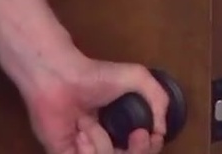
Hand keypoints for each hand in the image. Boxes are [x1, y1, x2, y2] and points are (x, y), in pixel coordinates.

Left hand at [23, 53, 167, 153]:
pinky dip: (90, 149)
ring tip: (88, 122)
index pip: (139, 151)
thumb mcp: (138, 78)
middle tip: (139, 135)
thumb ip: (158, 99)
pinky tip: (80, 132)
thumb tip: (161, 130)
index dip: (149, 148)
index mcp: (118, 130)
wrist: (61, 76)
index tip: (152, 135)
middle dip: (139, 152)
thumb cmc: (95, 75)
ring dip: (104, 144)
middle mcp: (103, 143)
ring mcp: (84, 152)